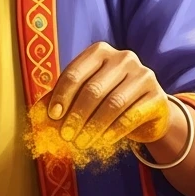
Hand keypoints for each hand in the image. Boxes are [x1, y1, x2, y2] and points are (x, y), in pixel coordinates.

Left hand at [46, 43, 169, 147]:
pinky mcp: (157, 96)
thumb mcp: (83, 96)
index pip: (76, 72)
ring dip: (93, 126)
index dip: (62, 95)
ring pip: (113, 103)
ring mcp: (143, 75)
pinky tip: (103, 141)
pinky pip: (132, 115)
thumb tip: (37, 114)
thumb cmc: (107, 100)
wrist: (146, 112)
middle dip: (76, 115)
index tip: (53, 117)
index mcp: (100, 52)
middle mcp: (124, 58)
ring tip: (81, 143)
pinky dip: (114, 130)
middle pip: (94, 89)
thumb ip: (62, 100)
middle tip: (65, 136)